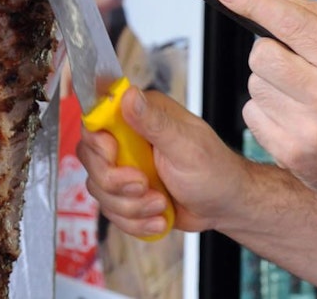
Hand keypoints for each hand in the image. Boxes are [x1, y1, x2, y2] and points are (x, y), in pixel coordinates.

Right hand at [76, 86, 250, 237]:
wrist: (226, 207)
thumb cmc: (215, 171)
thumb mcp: (185, 144)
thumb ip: (153, 121)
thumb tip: (128, 95)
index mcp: (140, 115)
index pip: (95, 118)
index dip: (97, 141)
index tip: (114, 155)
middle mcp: (127, 138)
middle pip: (90, 158)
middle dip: (116, 183)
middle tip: (145, 186)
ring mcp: (124, 166)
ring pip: (98, 189)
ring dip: (131, 206)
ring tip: (160, 204)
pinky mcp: (125, 193)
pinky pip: (110, 211)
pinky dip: (135, 221)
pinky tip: (158, 216)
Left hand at [215, 0, 316, 208]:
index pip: (292, 24)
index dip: (254, 2)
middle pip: (261, 54)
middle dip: (270, 53)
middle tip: (294, 65)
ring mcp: (308, 129)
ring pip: (253, 83)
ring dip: (269, 84)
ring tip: (302, 97)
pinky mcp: (289, 153)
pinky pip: (250, 114)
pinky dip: (265, 112)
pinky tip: (294, 119)